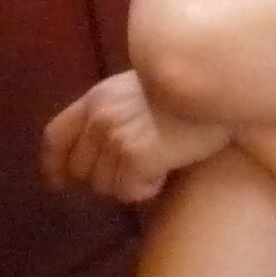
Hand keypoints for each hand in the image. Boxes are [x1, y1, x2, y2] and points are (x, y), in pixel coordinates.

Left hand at [39, 71, 228, 203]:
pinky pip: (130, 191)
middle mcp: (99, 117)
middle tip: (132, 176)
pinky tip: (166, 172)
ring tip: (158, 168)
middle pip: (82, 169)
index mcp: (97, 98)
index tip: (60, 184)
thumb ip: (116, 110)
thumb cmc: (190, 89)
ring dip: (129, 184)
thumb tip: (101, 148)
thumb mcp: (142, 89)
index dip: (54, 165)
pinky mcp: (137, 155)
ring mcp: (116, 136)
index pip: (56, 137)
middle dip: (104, 179)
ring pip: (106, 185)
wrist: (221, 85)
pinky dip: (148, 188)